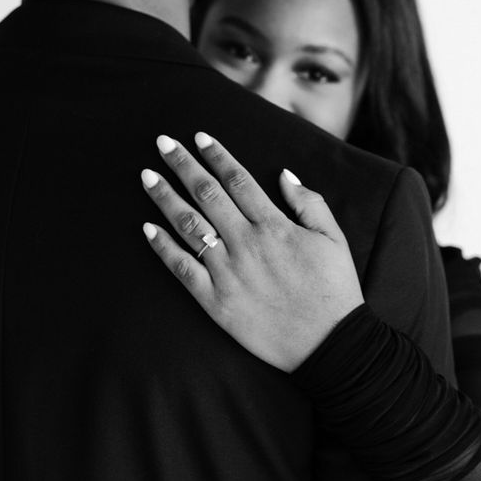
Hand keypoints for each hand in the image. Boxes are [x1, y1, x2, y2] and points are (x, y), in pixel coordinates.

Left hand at [140, 132, 363, 371]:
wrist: (330, 344)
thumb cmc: (334, 289)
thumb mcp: (333, 238)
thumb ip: (309, 202)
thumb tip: (284, 174)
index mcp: (274, 225)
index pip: (238, 179)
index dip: (216, 155)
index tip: (199, 137)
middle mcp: (246, 243)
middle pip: (206, 194)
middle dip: (182, 165)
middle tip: (163, 143)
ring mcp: (227, 272)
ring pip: (188, 226)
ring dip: (165, 197)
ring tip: (147, 176)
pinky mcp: (216, 301)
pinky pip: (182, 269)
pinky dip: (163, 247)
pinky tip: (148, 228)